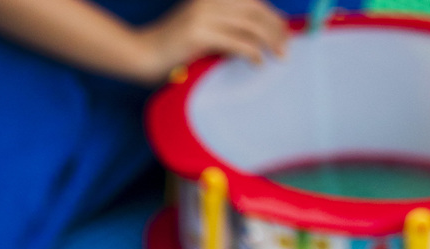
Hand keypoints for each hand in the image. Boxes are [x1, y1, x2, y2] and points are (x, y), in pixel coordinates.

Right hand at [131, 0, 287, 81]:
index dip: (272, 16)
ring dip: (269, 40)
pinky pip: (236, 42)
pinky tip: (258, 62)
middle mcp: (209, 1)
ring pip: (250, 24)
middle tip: (287, 46)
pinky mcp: (199, 34)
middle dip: (276, 27)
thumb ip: (225, 30)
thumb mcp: (202, 33)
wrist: (142, 54)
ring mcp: (204, 15)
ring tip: (279, 55)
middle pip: (255, 10)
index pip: (252, 2)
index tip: (285, 32)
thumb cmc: (172, 49)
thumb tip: (254, 41)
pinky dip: (251, 52)